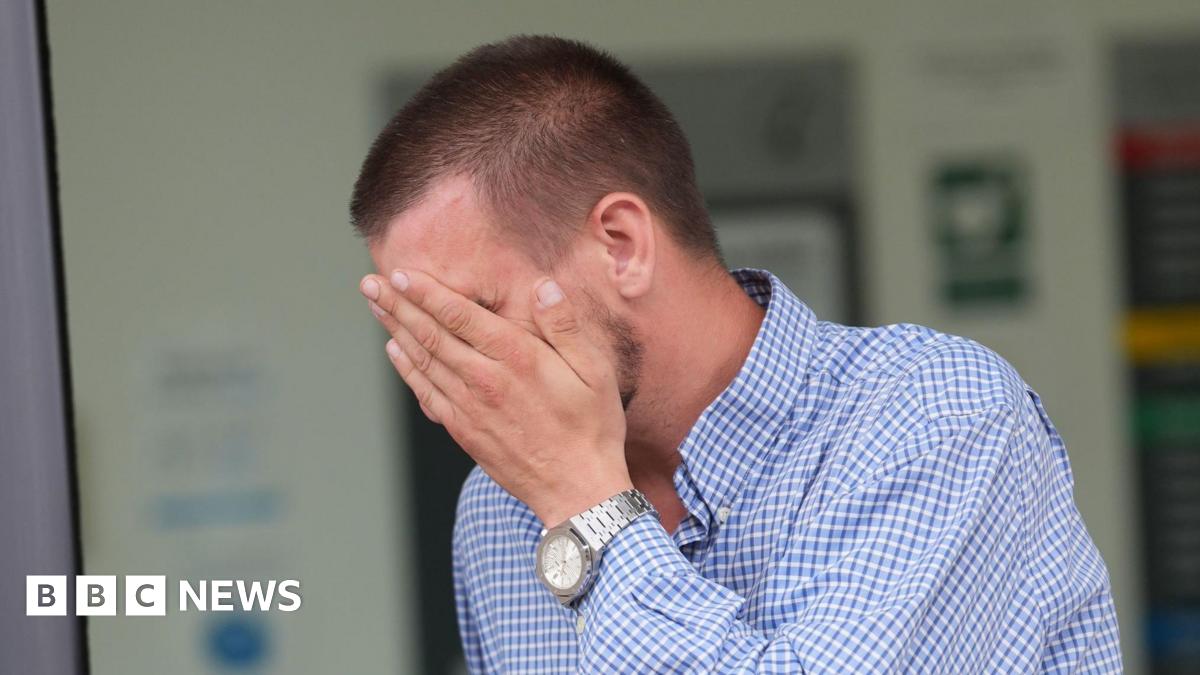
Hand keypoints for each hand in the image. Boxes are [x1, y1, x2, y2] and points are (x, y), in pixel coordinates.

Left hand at [359, 269, 633, 526]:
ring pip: (423, 360)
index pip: (459, 316)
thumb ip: (565, 326)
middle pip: (431, 334)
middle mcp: (484, 380)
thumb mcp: (594, 371)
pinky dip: (407, 368)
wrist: (576, 489)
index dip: (427, 293)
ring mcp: (469, 407)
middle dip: (398, 304)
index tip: (402, 273)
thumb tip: (545, 287)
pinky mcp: (463, 430)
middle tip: (370, 282)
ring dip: (395, 329)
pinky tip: (396, 350)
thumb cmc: (591, 427)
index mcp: (516, 358)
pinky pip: (426, 392)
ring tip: (375, 305)